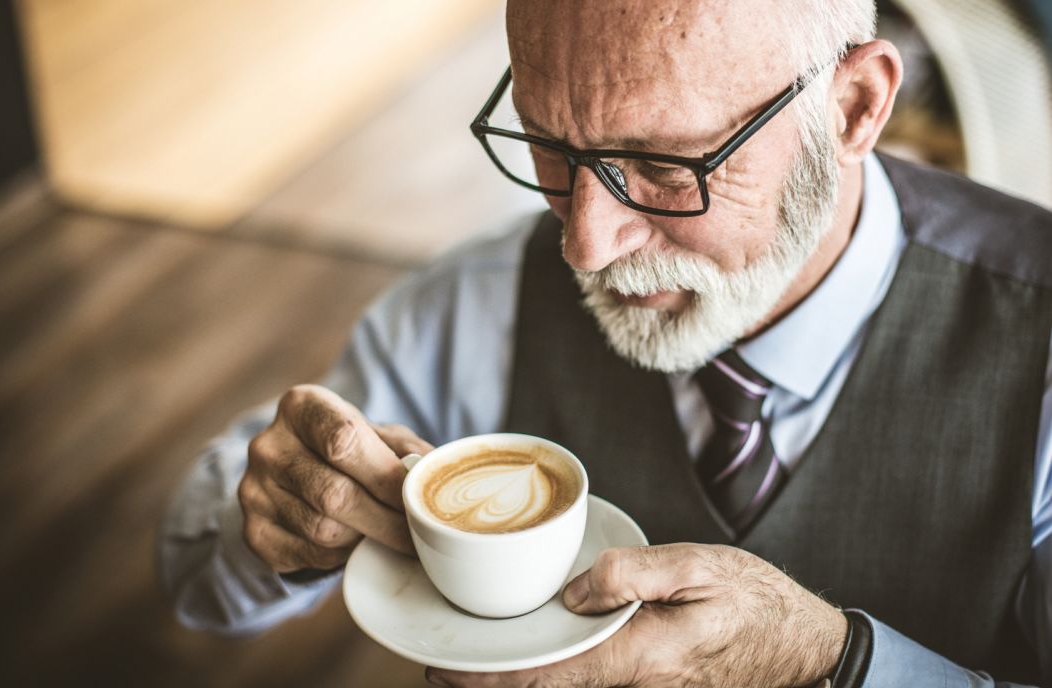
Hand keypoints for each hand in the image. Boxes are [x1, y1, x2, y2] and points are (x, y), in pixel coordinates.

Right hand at [237, 384, 432, 573]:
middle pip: (334, 493)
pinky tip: (355, 542)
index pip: (343, 440)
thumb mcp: (376, 433)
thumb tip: (432, 472)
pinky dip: (341, 554)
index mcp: (301, 406)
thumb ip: (405, 448)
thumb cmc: (348, 446)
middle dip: (386, 520)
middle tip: (419, 534)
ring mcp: (254, 490)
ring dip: (365, 537)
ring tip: (388, 532)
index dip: (386, 476)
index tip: (416, 498)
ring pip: (323, 530)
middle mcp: (268, 446)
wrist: (294, 470)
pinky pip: (309, 553)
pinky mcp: (253, 531)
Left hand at [426, 543, 846, 687]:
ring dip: (518, 682)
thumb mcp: (700, 566)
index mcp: (641, 656)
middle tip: (440, 666)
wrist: (802, 646)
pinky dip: (553, 678)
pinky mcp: (651, 684)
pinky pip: (591, 685)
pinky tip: (533, 662)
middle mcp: (637, 684)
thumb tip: (576, 588)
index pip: (550, 675)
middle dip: (492, 685)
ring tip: (472, 666)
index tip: (449, 667)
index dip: (493, 677)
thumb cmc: (753, 600)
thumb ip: (636, 574)